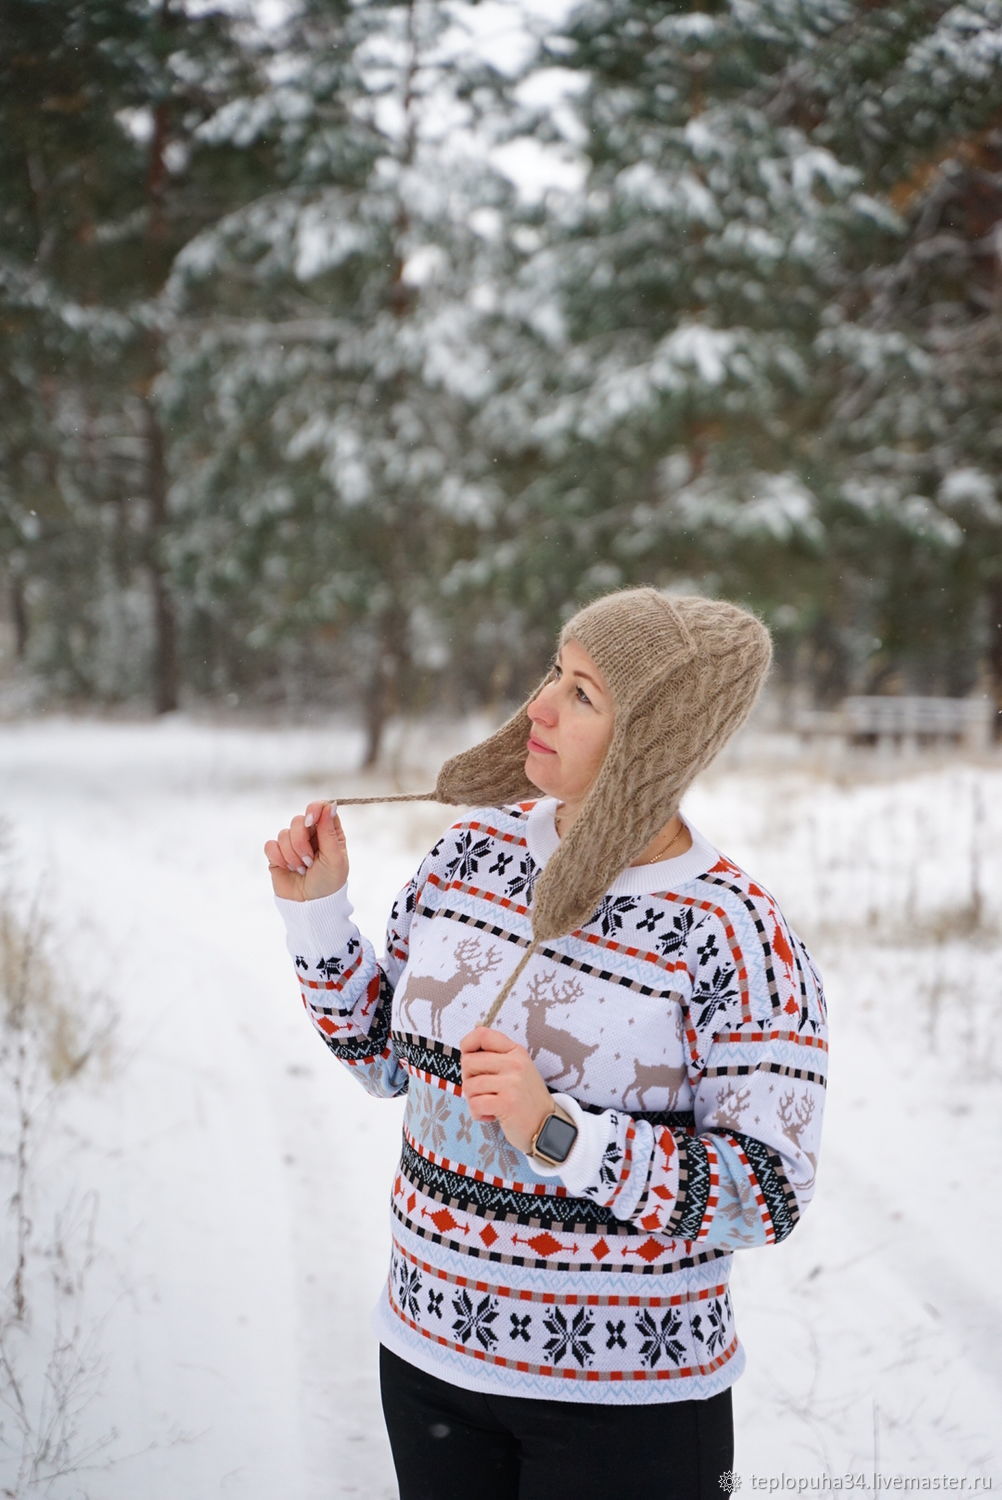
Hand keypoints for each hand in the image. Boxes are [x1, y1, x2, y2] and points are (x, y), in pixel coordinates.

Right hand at [263, 800, 348, 901]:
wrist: (310, 905)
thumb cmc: (328, 882)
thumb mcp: (335, 857)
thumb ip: (329, 831)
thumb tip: (330, 804)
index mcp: (328, 832)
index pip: (321, 808)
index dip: (315, 809)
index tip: (311, 821)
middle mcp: (310, 835)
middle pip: (299, 820)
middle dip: (302, 843)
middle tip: (309, 861)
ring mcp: (292, 844)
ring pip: (284, 834)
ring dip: (293, 856)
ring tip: (301, 870)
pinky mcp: (277, 854)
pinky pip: (271, 845)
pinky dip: (279, 858)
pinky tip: (288, 869)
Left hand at [459, 1028, 554, 1154]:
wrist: (547, 1127)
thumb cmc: (525, 1098)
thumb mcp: (517, 1070)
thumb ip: (496, 1058)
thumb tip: (466, 1049)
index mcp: (515, 1051)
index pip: (482, 1035)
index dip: (467, 1045)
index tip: (469, 1061)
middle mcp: (515, 1063)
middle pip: (468, 1062)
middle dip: (468, 1080)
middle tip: (482, 1092)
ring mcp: (512, 1083)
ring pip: (469, 1085)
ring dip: (473, 1100)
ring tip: (489, 1105)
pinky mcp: (507, 1103)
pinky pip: (475, 1104)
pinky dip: (477, 1114)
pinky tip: (490, 1116)